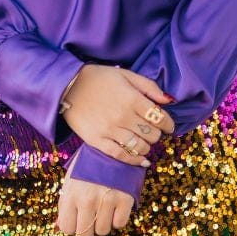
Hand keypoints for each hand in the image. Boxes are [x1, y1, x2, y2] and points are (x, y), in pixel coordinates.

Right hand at [54, 65, 175, 235]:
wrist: (67, 86)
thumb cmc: (99, 78)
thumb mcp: (126, 74)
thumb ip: (149, 87)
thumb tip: (169, 101)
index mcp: (132, 99)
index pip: (160, 118)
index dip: (168, 124)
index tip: (168, 125)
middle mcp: (122, 116)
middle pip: (151, 134)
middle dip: (157, 134)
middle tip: (153, 131)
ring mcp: (109, 130)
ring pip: (139, 146)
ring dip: (147, 147)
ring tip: (146, 143)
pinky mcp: (97, 140)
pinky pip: (120, 155)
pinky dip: (134, 160)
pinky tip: (142, 160)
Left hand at [56, 163, 133, 235]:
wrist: (113, 148)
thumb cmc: (89, 165)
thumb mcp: (71, 180)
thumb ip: (64, 203)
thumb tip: (59, 225)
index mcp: (71, 194)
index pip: (67, 228)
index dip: (73, 226)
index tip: (78, 220)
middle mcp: (87, 199)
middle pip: (85, 234)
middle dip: (88, 228)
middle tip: (92, 216)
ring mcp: (107, 200)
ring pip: (103, 231)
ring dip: (103, 223)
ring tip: (104, 208)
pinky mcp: (125, 199)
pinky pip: (119, 223)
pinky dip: (117, 218)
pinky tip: (115, 207)